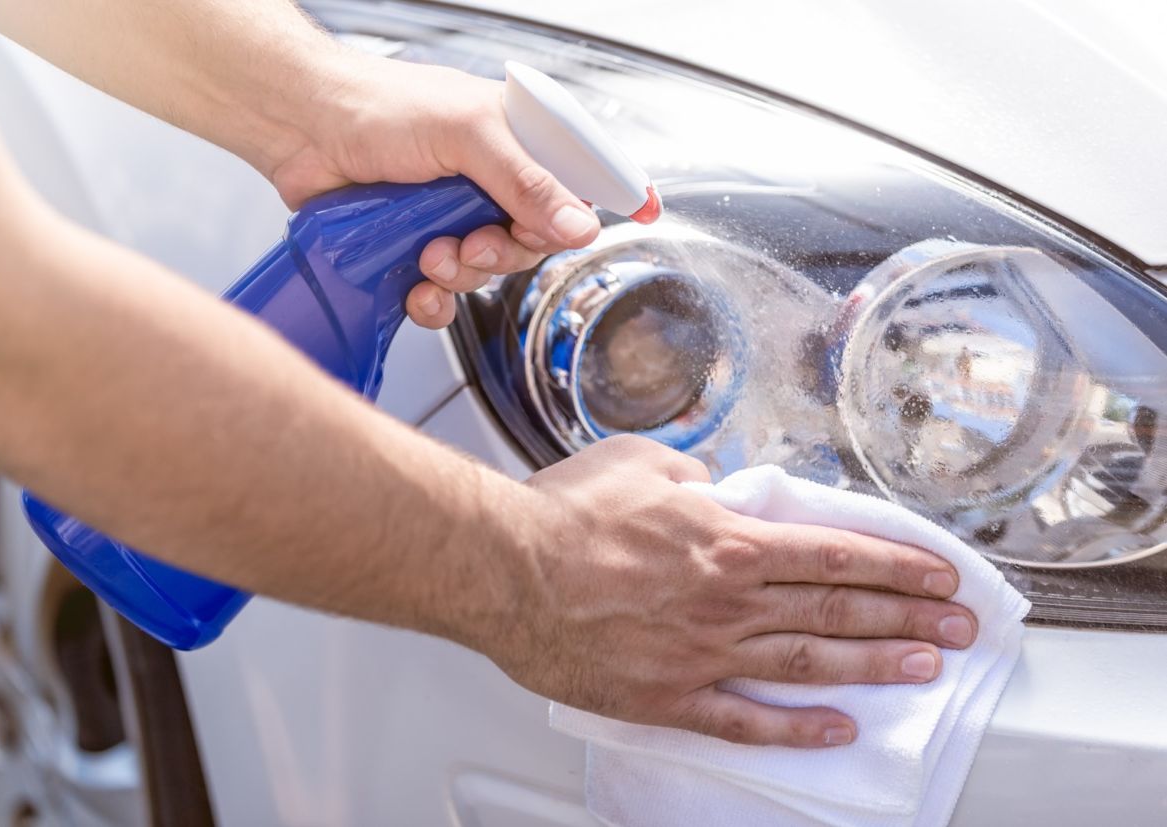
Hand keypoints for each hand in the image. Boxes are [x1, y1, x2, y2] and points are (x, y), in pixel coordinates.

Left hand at [269, 54, 600, 328]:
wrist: (299, 127)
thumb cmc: (377, 106)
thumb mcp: (467, 135)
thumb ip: (526, 182)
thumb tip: (580, 224)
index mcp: (514, 139)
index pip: (580, 170)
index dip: (614, 194)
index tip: (645, 213)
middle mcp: (490, 179)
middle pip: (536, 238)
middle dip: (507, 250)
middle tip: (474, 240)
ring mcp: (453, 215)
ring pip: (490, 271)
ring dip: (462, 273)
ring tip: (428, 251)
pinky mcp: (416, 249)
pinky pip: (446, 296)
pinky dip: (433, 301)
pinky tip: (414, 285)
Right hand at [495, 435, 976, 747]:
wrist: (504, 569)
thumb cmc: (564, 516)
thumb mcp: (638, 462)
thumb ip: (691, 472)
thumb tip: (711, 482)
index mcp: (728, 540)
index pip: (836, 553)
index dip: (897, 564)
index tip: (939, 574)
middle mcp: (730, 600)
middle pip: (839, 610)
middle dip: (908, 615)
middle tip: (959, 626)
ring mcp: (704, 654)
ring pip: (810, 664)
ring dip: (875, 666)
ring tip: (926, 668)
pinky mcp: (669, 696)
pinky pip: (745, 720)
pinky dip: (797, 729)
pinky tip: (838, 730)